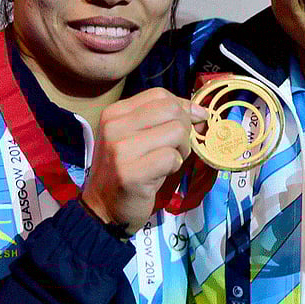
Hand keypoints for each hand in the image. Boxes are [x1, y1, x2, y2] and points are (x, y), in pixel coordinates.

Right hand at [81, 87, 206, 234]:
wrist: (103, 208)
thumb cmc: (128, 169)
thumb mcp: (139, 137)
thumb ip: (164, 119)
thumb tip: (201, 112)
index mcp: (115, 113)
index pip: (160, 94)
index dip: (183, 107)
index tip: (190, 123)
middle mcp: (114, 126)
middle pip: (172, 110)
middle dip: (185, 128)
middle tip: (176, 147)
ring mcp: (120, 150)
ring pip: (176, 132)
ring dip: (182, 149)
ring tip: (168, 161)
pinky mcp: (130, 173)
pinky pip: (171, 157)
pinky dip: (174, 166)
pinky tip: (161, 174)